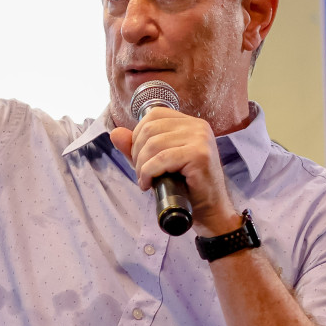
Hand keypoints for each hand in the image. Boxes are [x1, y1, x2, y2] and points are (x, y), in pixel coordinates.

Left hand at [108, 107, 235, 235]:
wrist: (210, 210)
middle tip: (141, 173)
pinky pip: (161, 159)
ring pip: (153, 144)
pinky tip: (148, 184)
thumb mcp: (156, 164)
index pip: (154, 114)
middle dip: (137, 153)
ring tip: (145, 180)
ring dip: (141, 166)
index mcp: (190, 123)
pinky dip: (148, 173)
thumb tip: (115, 133)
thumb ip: (136, 148)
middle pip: (150, 128)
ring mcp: (201, 138)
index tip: (139, 158)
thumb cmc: (185, 188)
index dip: (138, 135)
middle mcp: (198, 126)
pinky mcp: (199, 155)